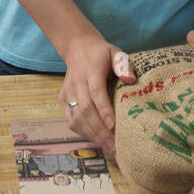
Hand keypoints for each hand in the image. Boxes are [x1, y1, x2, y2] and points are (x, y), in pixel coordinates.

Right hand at [60, 32, 135, 150]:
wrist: (77, 47)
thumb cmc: (101, 54)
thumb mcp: (115, 52)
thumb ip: (123, 64)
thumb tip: (130, 80)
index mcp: (91, 70)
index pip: (96, 92)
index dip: (103, 109)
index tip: (113, 125)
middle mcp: (76, 82)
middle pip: (85, 109)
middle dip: (99, 129)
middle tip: (113, 144)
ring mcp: (67, 91)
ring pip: (76, 117)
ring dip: (91, 133)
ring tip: (106, 145)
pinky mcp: (62, 99)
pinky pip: (70, 119)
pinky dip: (81, 132)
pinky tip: (94, 139)